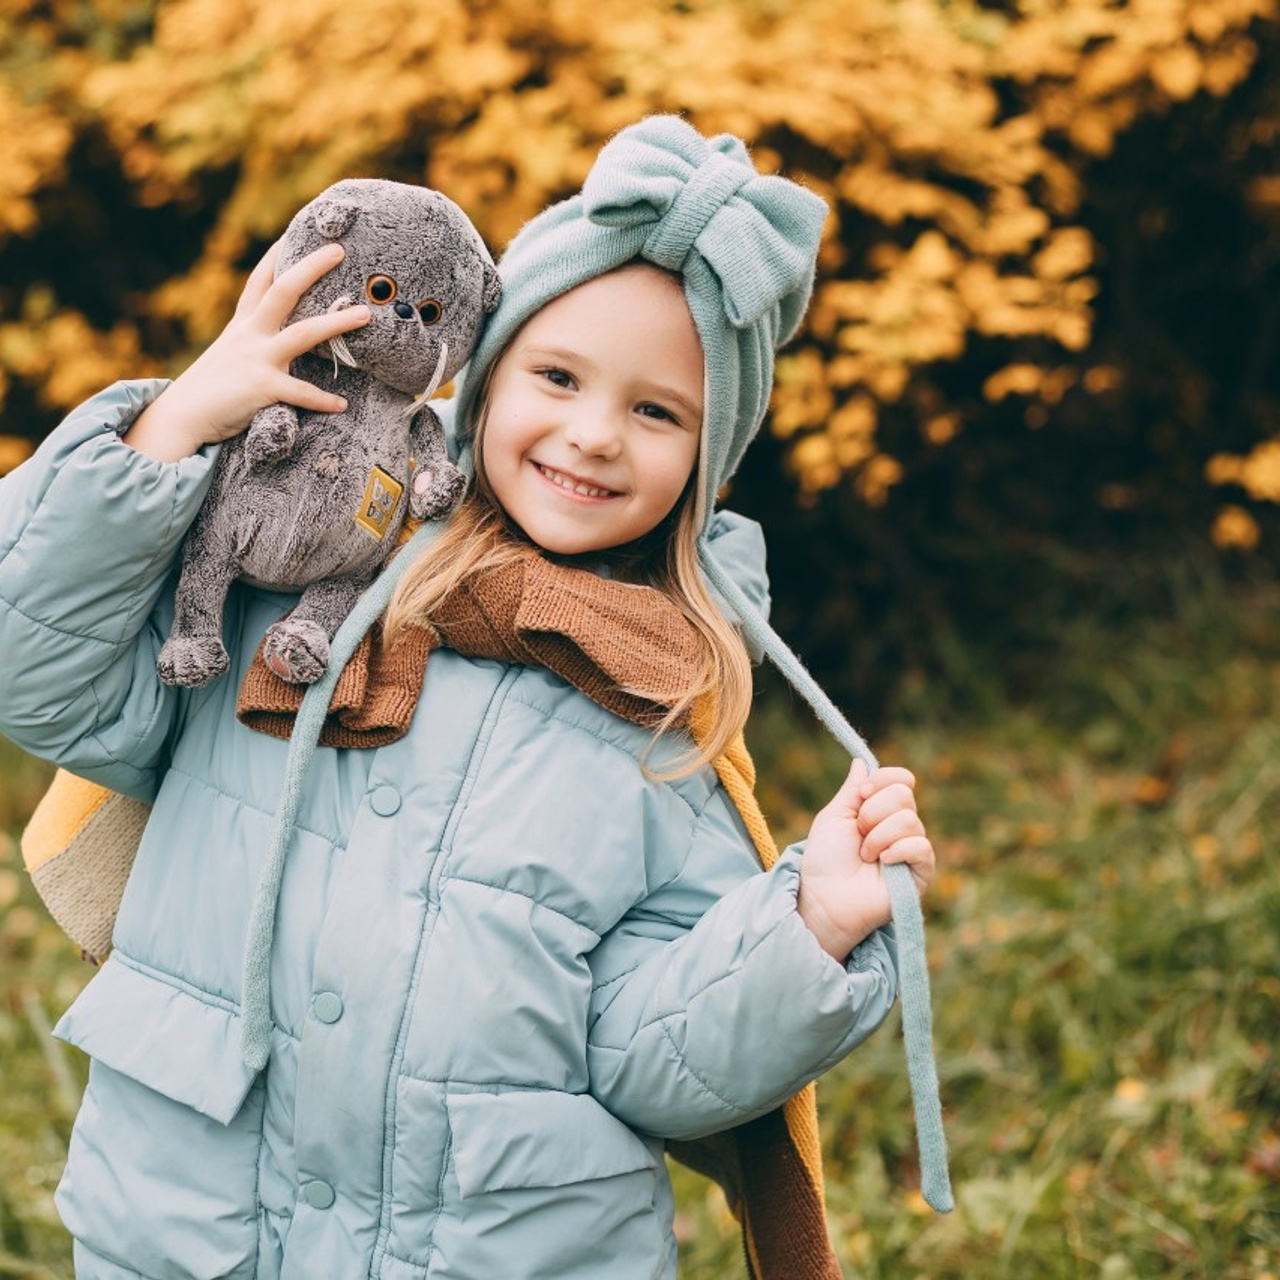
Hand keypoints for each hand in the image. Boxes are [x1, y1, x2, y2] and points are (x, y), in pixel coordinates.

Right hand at [124, 242, 369, 460]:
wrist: (181, 417)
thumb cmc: (211, 389)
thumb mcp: (231, 355)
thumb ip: (254, 342)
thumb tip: (277, 337)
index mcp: (242, 325)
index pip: (259, 280)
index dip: (277, 254)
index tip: (295, 232)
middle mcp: (249, 334)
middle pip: (283, 290)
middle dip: (310, 267)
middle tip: (338, 249)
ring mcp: (255, 358)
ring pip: (302, 334)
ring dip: (336, 323)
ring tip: (365, 315)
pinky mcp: (260, 387)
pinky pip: (300, 392)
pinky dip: (322, 400)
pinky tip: (341, 405)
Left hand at [795, 760, 934, 959]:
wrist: (824, 896)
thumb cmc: (825, 859)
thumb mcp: (834, 816)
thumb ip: (852, 790)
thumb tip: (861, 761)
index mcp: (882, 810)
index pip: (902, 779)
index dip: (883, 780)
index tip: (861, 795)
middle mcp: (901, 826)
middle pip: (904, 795)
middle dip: (872, 812)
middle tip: (858, 834)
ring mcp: (912, 849)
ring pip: (910, 820)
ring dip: (877, 837)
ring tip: (865, 856)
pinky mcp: (921, 873)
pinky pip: (921, 847)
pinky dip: (895, 852)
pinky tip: (881, 864)